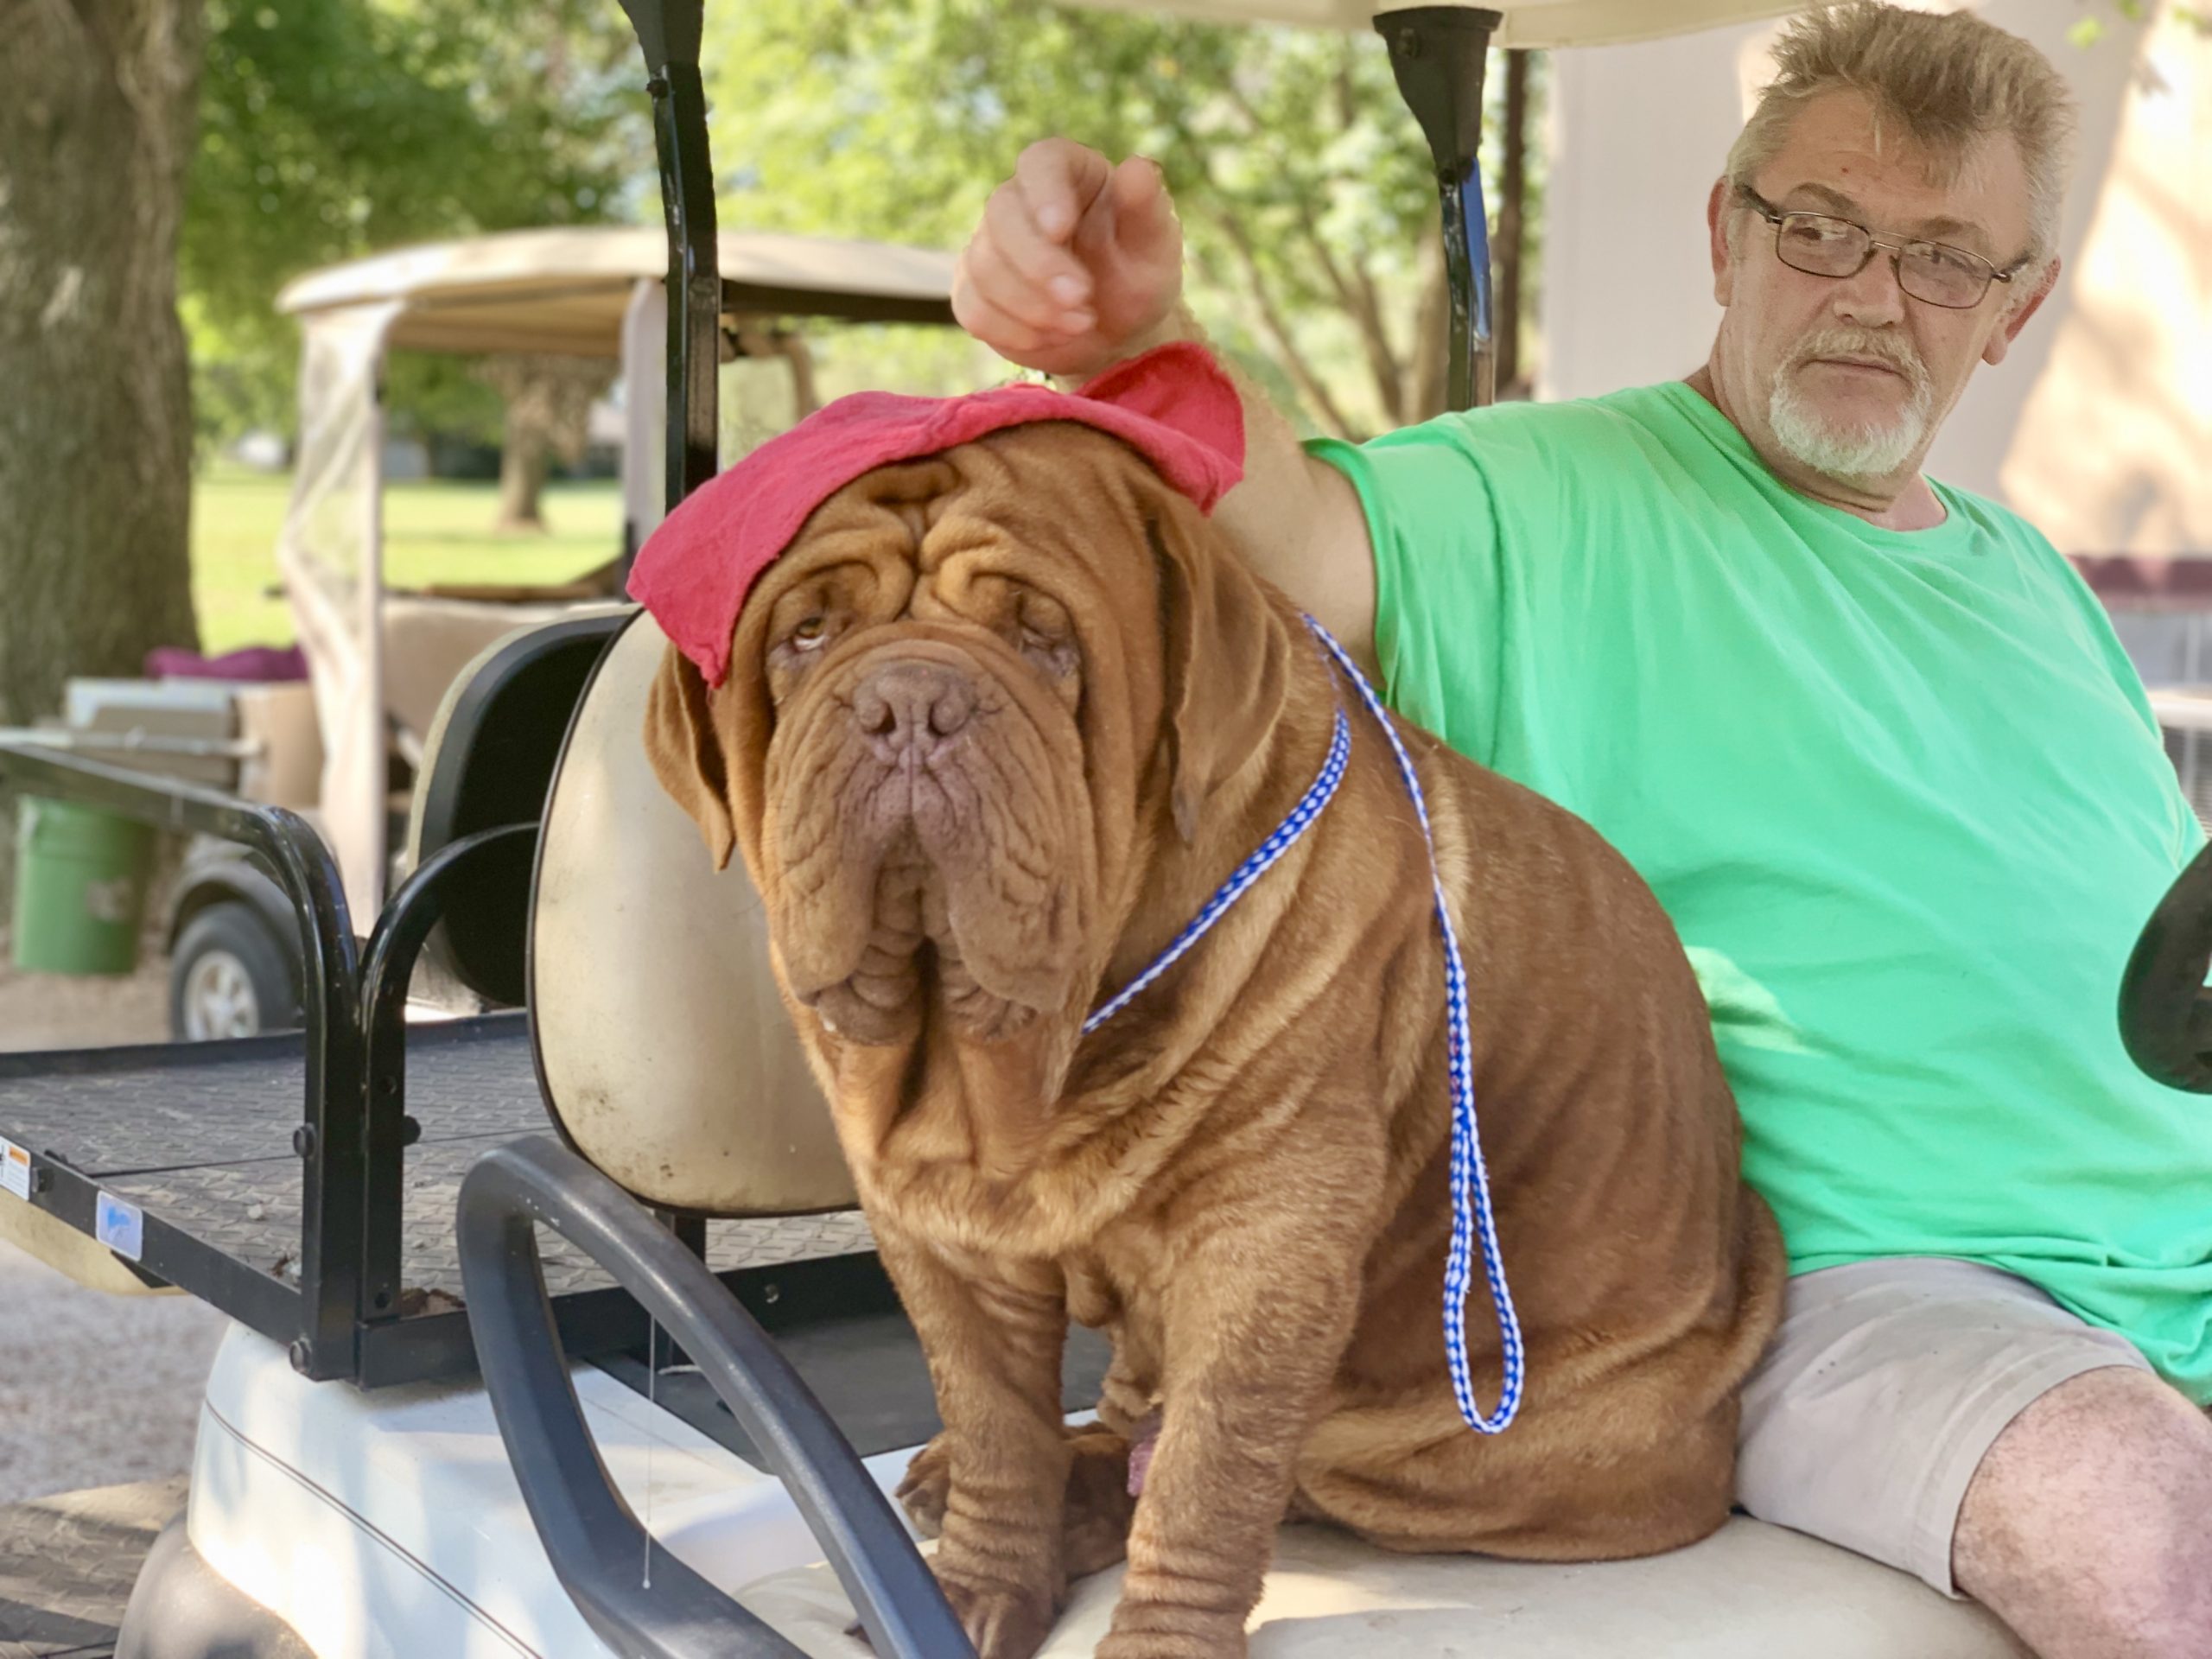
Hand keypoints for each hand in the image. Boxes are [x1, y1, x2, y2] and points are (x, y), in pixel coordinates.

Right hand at [955, 137, 1183, 379]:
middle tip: (1081, 298)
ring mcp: (990, 245)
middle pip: (1001, 214)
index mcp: (1067, 171)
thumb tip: (1139, 166)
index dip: (1044, 193)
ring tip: (1082, 322)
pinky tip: (1053, 338)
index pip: (1040, 163)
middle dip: (1038, 263)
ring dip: (1033, 305)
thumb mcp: (1155, 245)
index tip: (1061, 229)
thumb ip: (1146, 208)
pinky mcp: (975, 290)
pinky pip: (974, 309)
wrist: (1117, 330)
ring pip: (985, 267)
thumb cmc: (1138, 273)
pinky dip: (1014, 332)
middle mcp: (1020, 199)